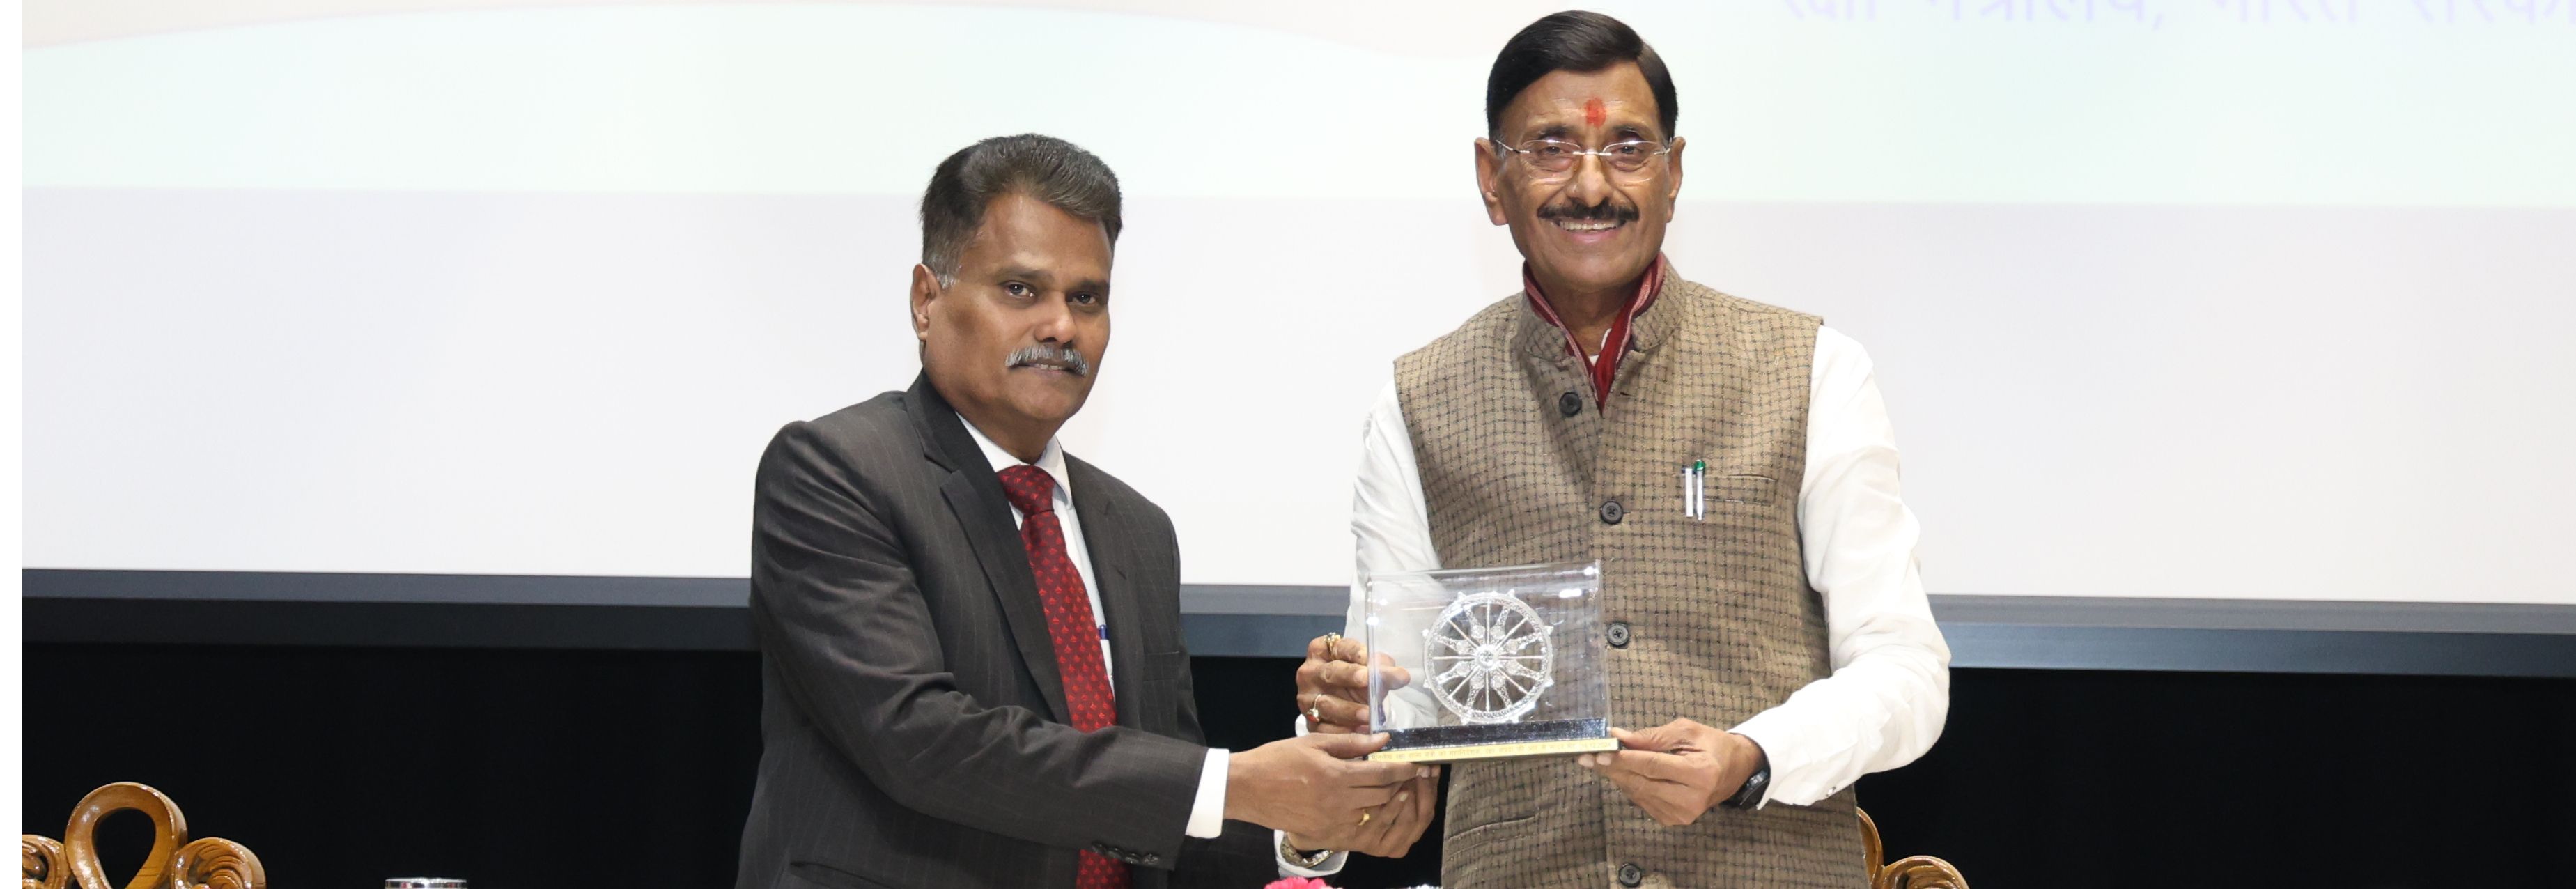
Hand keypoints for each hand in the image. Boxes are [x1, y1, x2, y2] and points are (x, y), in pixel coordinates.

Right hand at [1224, 733, 1429, 838]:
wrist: (1247, 789)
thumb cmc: (1278, 759)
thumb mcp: (1314, 743)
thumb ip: (1351, 743)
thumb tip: (1383, 739)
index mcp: (1336, 775)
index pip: (1383, 774)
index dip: (1404, 769)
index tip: (1416, 763)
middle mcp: (1338, 802)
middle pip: (1384, 795)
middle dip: (1400, 784)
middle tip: (1407, 774)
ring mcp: (1332, 821)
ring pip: (1373, 812)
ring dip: (1385, 800)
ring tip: (1390, 788)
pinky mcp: (1325, 833)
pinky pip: (1357, 827)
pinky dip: (1366, 815)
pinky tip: (1366, 803)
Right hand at [1293, 634, 1407, 733]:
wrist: (1346, 703)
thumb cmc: (1357, 680)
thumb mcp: (1371, 672)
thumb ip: (1385, 671)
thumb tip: (1401, 676)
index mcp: (1322, 651)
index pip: (1338, 647)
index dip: (1353, 651)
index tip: (1366, 655)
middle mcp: (1310, 673)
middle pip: (1329, 673)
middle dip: (1348, 675)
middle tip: (1366, 679)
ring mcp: (1307, 699)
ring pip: (1326, 703)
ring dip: (1349, 710)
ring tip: (1368, 715)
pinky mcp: (1311, 723)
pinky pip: (1325, 729)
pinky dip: (1342, 732)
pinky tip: (1358, 733)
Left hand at [1576, 719, 1762, 825]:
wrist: (1734, 770)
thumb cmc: (1711, 745)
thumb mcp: (1686, 731)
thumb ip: (1652, 736)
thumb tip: (1619, 738)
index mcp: (1700, 774)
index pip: (1653, 766)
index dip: (1624, 759)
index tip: (1599, 752)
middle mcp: (1692, 799)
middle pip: (1642, 783)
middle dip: (1613, 769)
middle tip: (1588, 756)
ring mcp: (1683, 814)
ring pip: (1639, 794)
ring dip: (1618, 777)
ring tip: (1602, 761)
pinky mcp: (1674, 819)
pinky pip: (1643, 801)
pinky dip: (1631, 786)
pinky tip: (1626, 773)